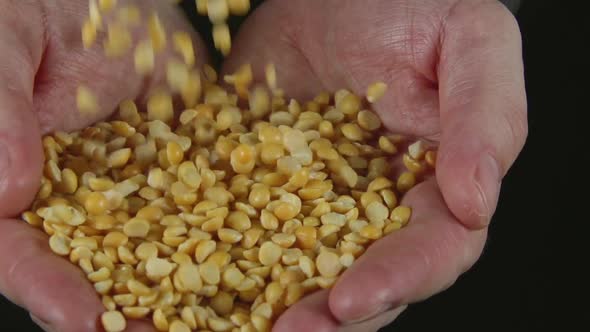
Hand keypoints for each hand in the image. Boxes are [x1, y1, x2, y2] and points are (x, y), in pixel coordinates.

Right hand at [0, 1, 205, 330]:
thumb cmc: (35, 3)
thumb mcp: (4, 43)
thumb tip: (8, 195)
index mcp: (19, 176)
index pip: (20, 247)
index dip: (44, 285)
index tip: (80, 318)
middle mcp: (80, 193)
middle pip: (95, 264)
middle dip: (123, 307)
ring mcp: (137, 181)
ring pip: (157, 244)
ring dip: (182, 286)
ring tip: (213, 321)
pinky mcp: (186, 161)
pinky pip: (209, 201)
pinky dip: (229, 230)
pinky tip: (255, 256)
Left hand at [223, 0, 527, 329]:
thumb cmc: (418, 6)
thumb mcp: (472, 41)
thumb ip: (487, 118)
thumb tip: (476, 201)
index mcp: (434, 182)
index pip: (430, 249)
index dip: (398, 279)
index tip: (353, 300)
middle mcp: (376, 204)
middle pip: (363, 275)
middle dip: (330, 314)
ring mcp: (315, 196)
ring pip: (301, 263)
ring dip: (274, 300)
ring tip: (242, 325)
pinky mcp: (263, 177)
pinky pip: (245, 222)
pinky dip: (222, 255)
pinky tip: (194, 279)